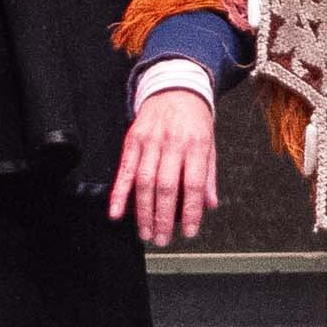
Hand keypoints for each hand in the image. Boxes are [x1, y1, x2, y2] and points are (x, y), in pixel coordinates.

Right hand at [109, 89, 217, 244]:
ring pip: (144, 181)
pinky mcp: (133, 139)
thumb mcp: (210, 143)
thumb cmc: (194, 119)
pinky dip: (119, 192)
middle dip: (163, 217)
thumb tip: (209, 204)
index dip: (191, 211)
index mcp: (196, 145)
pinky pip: (125, 169)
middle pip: (166, 186)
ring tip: (145, 232)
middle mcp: (172, 143)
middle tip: (162, 239)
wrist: (175, 87)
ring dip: (143, 211)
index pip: (194, 184)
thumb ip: (209, 175)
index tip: (189, 231)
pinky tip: (116, 211)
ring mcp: (150, 140)